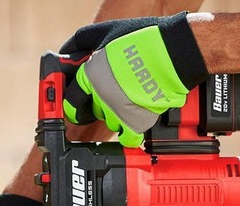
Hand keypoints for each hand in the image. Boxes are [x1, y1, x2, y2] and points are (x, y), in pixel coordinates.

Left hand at [60, 11, 207, 146]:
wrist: (173, 54)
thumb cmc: (143, 41)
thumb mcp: (105, 32)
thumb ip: (81, 42)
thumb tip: (67, 52)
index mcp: (90, 76)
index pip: (71, 100)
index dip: (74, 101)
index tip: (76, 103)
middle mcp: (101, 97)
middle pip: (93, 110)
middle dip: (101, 102)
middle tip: (116, 90)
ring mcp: (118, 112)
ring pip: (111, 121)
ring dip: (118, 113)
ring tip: (132, 98)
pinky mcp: (136, 124)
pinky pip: (127, 138)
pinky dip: (130, 135)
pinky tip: (133, 126)